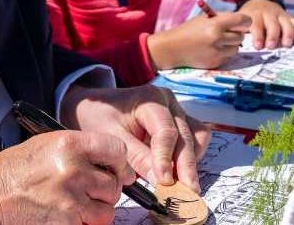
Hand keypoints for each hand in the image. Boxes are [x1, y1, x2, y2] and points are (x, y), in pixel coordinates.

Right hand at [0, 130, 134, 224]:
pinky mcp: (66, 224)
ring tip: (76, 206)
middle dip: (105, 191)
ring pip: (106, 211)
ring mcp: (70, 201)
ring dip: (96, 211)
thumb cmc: (14, 170)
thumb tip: (110, 163)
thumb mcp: (46, 145)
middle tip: (89, 191)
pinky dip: (81, 224)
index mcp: (69, 144)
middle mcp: (74, 170)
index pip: (117, 150)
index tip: (119, 171)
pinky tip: (65, 216)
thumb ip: (79, 150)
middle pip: (114, 185)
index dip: (120, 163)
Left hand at [60, 85, 211, 192]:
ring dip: (190, 162)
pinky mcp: (182, 123)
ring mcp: (177, 111)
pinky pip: (197, 140)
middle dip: (185, 168)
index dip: (165, 159)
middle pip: (185, 137)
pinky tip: (177, 172)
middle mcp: (169, 102)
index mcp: (150, 99)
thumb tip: (161, 181)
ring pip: (196, 138)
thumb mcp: (111, 137)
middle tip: (185, 194)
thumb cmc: (100, 119)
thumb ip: (136, 158)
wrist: (96, 108)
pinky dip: (191, 157)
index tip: (164, 183)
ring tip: (178, 184)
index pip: (165, 131)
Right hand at [146, 12, 251, 70]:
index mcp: (215, 24)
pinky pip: (227, 57)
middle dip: (237, 34)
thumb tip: (240, 21)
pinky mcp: (215, 63)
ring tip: (219, 41)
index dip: (245, 21)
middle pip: (240, 36)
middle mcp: (218, 39)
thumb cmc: (187, 31)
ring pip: (236, 49)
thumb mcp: (203, 19)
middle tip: (228, 32)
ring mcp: (217, 53)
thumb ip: (221, 19)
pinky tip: (212, 50)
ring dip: (231, 45)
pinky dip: (223, 53)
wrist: (172, 49)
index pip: (242, 20)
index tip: (243, 22)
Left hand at [236, 0, 293, 49]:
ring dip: (287, 34)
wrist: (259, 1)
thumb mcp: (240, 19)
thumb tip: (230, 38)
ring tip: (286, 45)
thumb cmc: (248, 17)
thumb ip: (236, 28)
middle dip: (272, 36)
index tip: (258, 46)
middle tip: (271, 46)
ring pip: (287, 23)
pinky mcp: (290, 18)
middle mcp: (268, 14)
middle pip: (272, 24)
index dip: (257, 35)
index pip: (256, 24)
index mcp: (254, 15)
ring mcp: (280, 15)